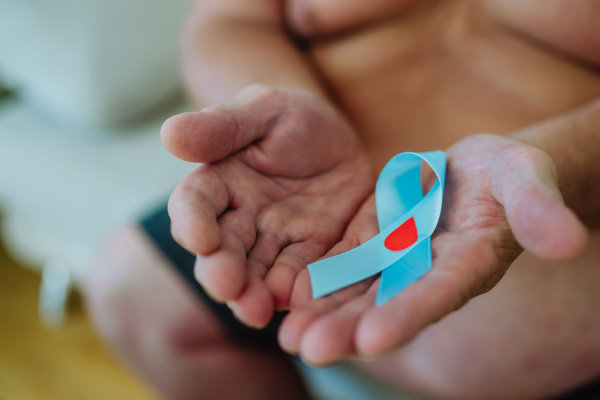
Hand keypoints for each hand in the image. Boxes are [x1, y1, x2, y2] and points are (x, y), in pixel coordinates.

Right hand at [162, 85, 373, 327]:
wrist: (337, 139)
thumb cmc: (293, 117)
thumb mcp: (264, 108)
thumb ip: (222, 125)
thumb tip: (169, 133)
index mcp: (219, 183)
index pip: (195, 205)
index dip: (192, 223)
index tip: (199, 239)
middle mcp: (241, 219)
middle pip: (223, 251)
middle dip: (221, 271)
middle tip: (226, 288)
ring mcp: (275, 241)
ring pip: (257, 273)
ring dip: (253, 294)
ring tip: (256, 311)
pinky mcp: (310, 253)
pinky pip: (303, 274)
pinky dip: (298, 290)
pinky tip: (300, 301)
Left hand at [279, 133, 587, 364]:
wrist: (480, 171)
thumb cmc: (513, 173)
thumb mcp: (527, 179)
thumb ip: (539, 208)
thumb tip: (569, 242)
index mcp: (467, 263)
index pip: (437, 294)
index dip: (407, 314)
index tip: (373, 338)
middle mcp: (427, 272)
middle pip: (387, 305)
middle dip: (349, 327)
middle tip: (308, 348)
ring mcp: (397, 260)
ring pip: (357, 291)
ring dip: (323, 314)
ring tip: (287, 337)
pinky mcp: (373, 241)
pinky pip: (343, 264)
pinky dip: (318, 281)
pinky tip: (286, 296)